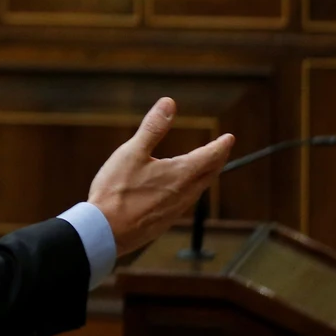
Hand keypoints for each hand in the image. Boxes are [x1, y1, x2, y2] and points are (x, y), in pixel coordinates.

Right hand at [88, 98, 232, 256]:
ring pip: (199, 190)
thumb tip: (169, 104)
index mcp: (180, 174)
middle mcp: (184, 194)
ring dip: (206, 176)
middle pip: (210, 174)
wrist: (105, 231)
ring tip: (205, 168)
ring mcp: (176, 210)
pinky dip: (192, 190)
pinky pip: (187, 202)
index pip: (210, 157)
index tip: (229, 138)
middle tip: (222, 151)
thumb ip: (153, 128)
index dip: (221, 146)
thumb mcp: (132, 152)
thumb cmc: (116, 191)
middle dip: (218, 160)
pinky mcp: (165, 222)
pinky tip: (181, 191)